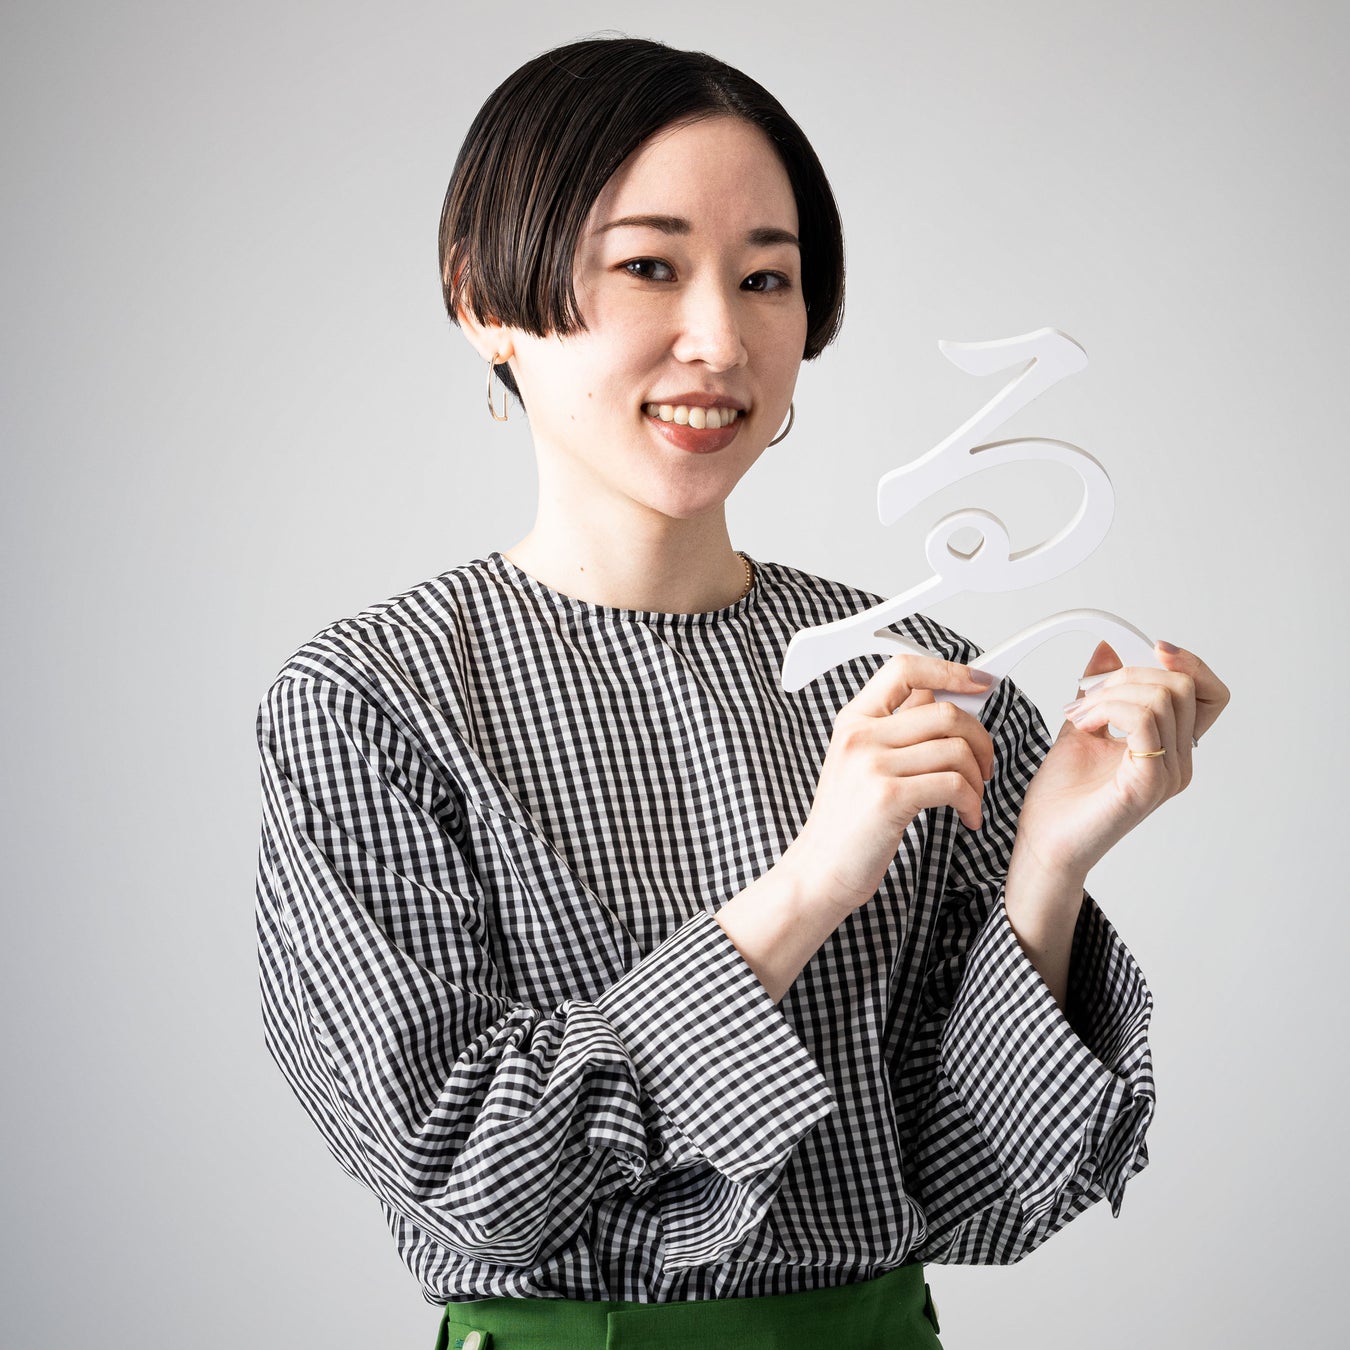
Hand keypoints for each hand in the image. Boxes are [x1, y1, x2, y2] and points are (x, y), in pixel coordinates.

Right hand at [786, 654, 996, 914]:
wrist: (819, 870)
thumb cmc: (847, 822)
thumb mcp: (860, 762)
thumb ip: (897, 728)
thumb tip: (947, 698)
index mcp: (854, 720)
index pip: (905, 669)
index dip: (950, 671)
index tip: (980, 682)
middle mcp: (860, 735)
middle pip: (944, 711)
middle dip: (980, 738)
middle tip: (984, 765)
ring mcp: (872, 765)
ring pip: (956, 748)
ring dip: (977, 777)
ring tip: (971, 799)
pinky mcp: (889, 797)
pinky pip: (954, 783)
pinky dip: (972, 802)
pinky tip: (967, 817)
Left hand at [1012, 639, 1230, 883]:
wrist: (1045, 843)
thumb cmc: (1063, 798)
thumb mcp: (1083, 725)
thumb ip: (1100, 691)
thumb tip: (1110, 649)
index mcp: (1172, 747)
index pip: (1207, 693)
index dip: (1186, 663)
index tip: (1147, 648)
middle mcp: (1179, 761)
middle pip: (1182, 685)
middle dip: (1129, 674)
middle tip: (1086, 694)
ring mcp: (1168, 774)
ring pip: (1163, 697)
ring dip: (1110, 692)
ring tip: (1079, 714)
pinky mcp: (1148, 783)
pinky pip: (1144, 720)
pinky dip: (1108, 708)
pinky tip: (1084, 724)